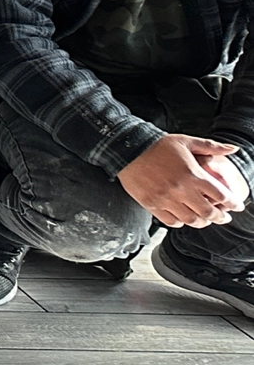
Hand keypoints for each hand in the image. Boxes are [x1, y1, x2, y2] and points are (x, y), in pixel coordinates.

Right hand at [119, 134, 249, 227]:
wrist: (128, 149)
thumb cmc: (157, 145)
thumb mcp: (186, 141)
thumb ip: (212, 146)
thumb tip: (232, 149)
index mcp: (192, 175)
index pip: (221, 195)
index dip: (233, 204)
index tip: (236, 206)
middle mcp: (181, 190)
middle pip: (208, 212)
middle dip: (220, 217)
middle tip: (224, 217)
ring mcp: (166, 199)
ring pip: (191, 220)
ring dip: (201, 222)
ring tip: (205, 220)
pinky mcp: (152, 204)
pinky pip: (171, 221)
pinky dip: (180, 223)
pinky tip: (183, 218)